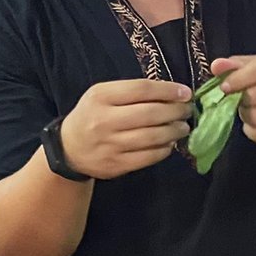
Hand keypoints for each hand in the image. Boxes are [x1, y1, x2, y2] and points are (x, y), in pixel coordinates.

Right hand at [58, 78, 192, 179]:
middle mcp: (104, 120)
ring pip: (152, 137)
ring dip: (174, 131)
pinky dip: (164, 149)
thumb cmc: (92, 115)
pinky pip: (148, 157)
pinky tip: (169, 143)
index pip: (141, 90)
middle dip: (175, 111)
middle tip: (187, 111)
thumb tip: (172, 93)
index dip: (168, 90)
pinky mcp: (116, 165)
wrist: (69, 149)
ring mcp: (110, 145)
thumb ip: (132, 92)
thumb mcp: (102, 95)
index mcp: (101, 97)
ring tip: (183, 127)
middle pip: (150, 114)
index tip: (185, 92)